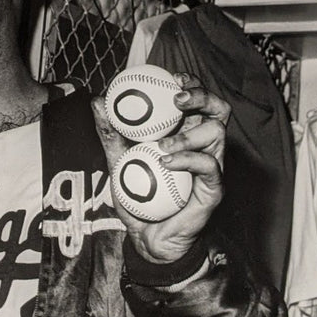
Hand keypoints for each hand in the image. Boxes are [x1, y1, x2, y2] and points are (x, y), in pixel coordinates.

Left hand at [92, 73, 229, 263]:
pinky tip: (166, 161)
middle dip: (202, 96)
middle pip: (218, 109)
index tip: (172, 77)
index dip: (191, 83)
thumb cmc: (139, 198)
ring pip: (216, 133)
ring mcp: (212, 166)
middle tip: (177, 99)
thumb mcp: (118, 162)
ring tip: (162, 144)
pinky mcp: (213, 188)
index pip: (198, 100)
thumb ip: (111, 134)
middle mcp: (203, 146)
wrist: (148, 239)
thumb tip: (98, 102)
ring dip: (188, 133)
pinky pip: (209, 166)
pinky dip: (188, 159)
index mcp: (186, 133)